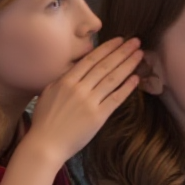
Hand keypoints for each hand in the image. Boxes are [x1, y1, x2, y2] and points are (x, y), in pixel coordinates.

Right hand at [25, 37, 143, 162]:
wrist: (45, 144)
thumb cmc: (44, 121)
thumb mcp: (48, 93)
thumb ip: (62, 79)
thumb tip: (75, 70)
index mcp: (66, 80)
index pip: (91, 59)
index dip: (107, 48)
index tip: (120, 39)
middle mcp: (79, 88)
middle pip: (105, 65)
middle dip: (122, 51)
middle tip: (136, 41)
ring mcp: (89, 102)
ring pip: (112, 79)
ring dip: (128, 65)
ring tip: (139, 55)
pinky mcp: (98, 116)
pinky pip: (115, 98)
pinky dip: (127, 88)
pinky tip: (136, 78)